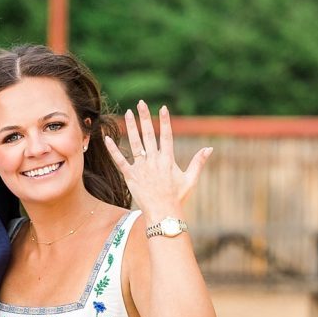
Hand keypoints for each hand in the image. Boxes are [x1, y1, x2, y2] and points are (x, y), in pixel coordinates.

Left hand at [103, 100, 211, 218]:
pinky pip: (120, 161)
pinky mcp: (130, 176)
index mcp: (169, 160)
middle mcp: (154, 161)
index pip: (167, 136)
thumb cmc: (178, 198)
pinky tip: (107, 138)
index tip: (163, 108)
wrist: (164, 214)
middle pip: (149, 135)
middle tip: (141, 103)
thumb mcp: (191, 179)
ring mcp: (142, 168)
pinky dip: (113, 150)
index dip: (165, 121)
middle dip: (145, 117)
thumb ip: (198, 162)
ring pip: (135, 144)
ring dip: (131, 128)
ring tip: (128, 113)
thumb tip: (210, 148)